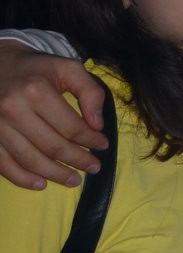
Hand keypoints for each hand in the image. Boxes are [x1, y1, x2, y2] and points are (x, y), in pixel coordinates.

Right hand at [0, 40, 106, 188]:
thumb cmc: (38, 68)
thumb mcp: (69, 68)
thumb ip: (90, 92)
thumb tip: (98, 125)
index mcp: (36, 90)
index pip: (70, 125)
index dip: (90, 139)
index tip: (103, 145)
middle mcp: (13, 109)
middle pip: (52, 145)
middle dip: (77, 159)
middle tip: (94, 167)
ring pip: (29, 159)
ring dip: (54, 174)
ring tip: (74, 180)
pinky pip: (4, 164)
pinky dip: (22, 178)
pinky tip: (41, 184)